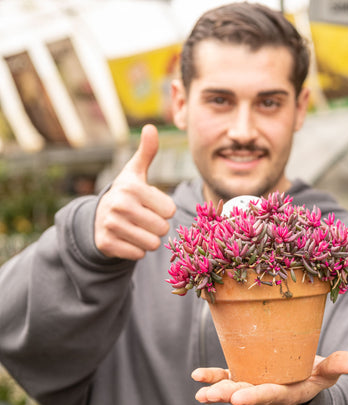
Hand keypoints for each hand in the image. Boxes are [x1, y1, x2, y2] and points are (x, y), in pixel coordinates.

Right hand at [95, 124, 175, 259]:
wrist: (97, 218)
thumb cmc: (126, 194)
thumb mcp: (135, 173)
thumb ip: (147, 152)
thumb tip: (151, 128)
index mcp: (132, 187)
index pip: (170, 210)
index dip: (164, 210)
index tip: (150, 205)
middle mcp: (119, 205)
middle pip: (163, 228)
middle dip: (158, 226)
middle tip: (144, 219)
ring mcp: (111, 225)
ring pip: (152, 244)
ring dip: (148, 239)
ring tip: (136, 229)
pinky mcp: (106, 244)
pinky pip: (139, 255)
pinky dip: (136, 250)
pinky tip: (126, 239)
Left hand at [192, 351, 347, 404]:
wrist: (295, 381)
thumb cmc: (311, 375)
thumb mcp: (325, 373)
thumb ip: (337, 366)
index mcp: (288, 391)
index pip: (271, 395)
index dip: (255, 396)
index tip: (239, 397)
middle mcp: (267, 392)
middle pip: (249, 395)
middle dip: (233, 395)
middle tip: (218, 395)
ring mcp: (252, 385)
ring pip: (234, 389)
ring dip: (217, 391)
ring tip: (202, 394)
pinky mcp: (242, 377)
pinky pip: (225, 377)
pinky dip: (211, 377)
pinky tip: (196, 376)